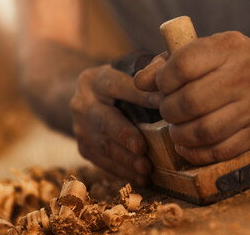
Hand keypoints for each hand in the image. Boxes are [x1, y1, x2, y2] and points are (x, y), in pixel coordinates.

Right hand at [70, 64, 160, 184]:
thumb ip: (145, 71)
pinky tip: (140, 178)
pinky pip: (102, 162)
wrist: (84, 102)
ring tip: (146, 169)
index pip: (116, 85)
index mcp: (94, 80)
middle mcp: (83, 103)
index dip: (139, 95)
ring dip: (125, 160)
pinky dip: (122, 171)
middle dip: (123, 135)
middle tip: (141, 147)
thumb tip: (168, 72)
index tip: (163, 103)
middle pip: (103, 121)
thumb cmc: (115, 87)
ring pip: (103, 146)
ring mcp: (81, 128)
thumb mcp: (123, 72)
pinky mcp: (84, 148)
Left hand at [135, 31, 249, 164]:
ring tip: (176, 128)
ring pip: (203, 131)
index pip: (182, 66)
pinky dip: (195, 153)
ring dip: (179, 134)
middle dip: (168, 111)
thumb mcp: (209, 49)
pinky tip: (186, 145)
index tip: (161, 86)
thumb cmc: (238, 62)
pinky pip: (220, 151)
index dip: (162, 80)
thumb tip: (140, 83)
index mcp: (229, 48)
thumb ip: (169, 62)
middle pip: (190, 103)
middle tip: (168, 110)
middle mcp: (245, 76)